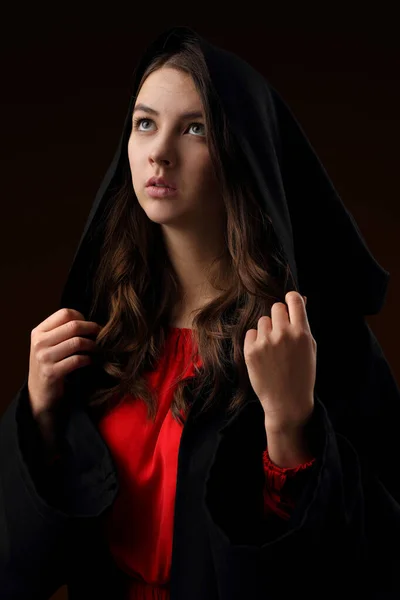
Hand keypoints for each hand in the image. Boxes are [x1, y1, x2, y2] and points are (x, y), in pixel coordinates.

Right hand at [28, 308, 101, 416]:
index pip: (65, 313)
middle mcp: (39, 342)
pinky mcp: (51, 373)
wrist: (39, 392)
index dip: (81, 317)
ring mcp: (44, 358)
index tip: (89, 326)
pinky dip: (88, 359)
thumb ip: (63, 331)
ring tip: (97, 348)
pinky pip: (77, 360)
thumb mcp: (49, 344)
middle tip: (101, 335)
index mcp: (39, 331)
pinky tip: (90, 361)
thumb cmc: (51, 364)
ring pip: (77, 342)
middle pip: (73, 326)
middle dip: (92, 329)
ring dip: (92, 345)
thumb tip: (90, 321)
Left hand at [243, 291, 315, 433]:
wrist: (287, 402)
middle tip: (282, 332)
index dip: (291, 299)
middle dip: (279, 316)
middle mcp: (283, 334)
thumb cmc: (302, 375)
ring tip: (274, 349)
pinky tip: (264, 355)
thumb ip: (304, 324)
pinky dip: (256, 340)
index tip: (290, 303)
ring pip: (263, 320)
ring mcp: (265, 342)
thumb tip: (300, 299)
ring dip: (267, 330)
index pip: (294, 300)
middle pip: (276, 307)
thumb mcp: (310, 348)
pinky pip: (251, 333)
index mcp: (301, 333)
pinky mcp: (251, 350)